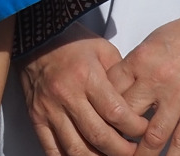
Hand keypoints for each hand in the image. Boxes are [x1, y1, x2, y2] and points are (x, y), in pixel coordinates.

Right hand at [18, 33, 147, 155]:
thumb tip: (139, 104)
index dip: (136, 129)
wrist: (36, 35)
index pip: (117, 114)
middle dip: (123, 151)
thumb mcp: (104, 50)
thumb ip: (121, 78)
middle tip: (133, 151)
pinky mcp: (36, 117)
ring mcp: (49, 108)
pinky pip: (51, 149)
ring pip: (77, 149)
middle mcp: (66, 95)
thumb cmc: (72, 42)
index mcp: (86, 77)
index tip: (143, 130)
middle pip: (100, 137)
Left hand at [112, 9, 179, 155]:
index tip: (97, 120)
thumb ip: (133, 67)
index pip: (109, 90)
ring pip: (152, 136)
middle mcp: (154, 81)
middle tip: (110, 144)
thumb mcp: (149, 43)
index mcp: (139, 61)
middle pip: (125, 115)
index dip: (100, 108)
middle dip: (116, 133)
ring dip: (141, 154)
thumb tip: (118, 88)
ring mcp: (178, 98)